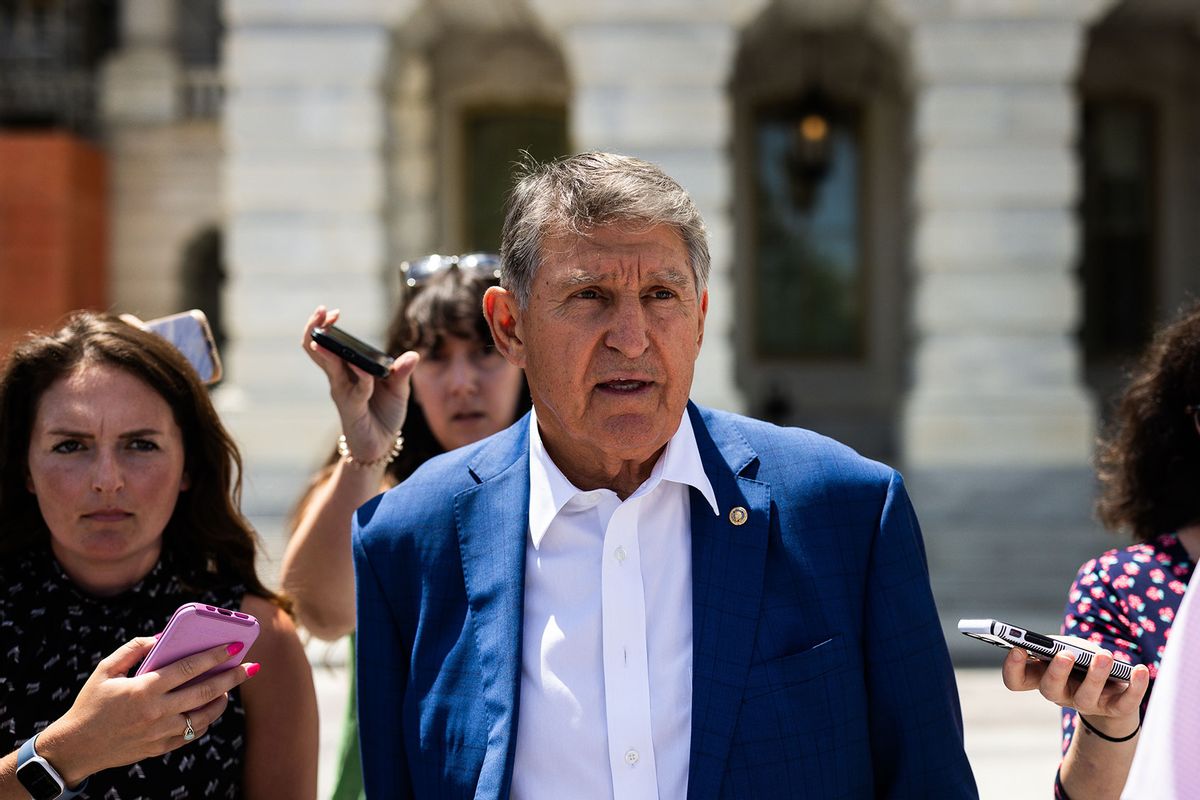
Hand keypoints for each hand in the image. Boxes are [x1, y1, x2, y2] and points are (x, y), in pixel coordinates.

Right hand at [34, 637, 259, 786]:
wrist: (75, 747)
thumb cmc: (91, 703)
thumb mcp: (105, 670)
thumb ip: (133, 649)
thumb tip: (161, 636)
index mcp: (144, 689)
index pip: (189, 668)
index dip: (215, 655)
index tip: (235, 645)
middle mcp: (156, 712)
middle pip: (206, 692)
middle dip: (233, 677)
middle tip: (251, 666)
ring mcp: (160, 733)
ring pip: (204, 716)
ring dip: (222, 700)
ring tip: (230, 688)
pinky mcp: (160, 748)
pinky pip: (192, 734)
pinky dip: (205, 720)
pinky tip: (209, 709)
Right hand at [302, 306, 418, 462]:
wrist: (382, 444)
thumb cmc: (385, 413)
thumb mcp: (398, 389)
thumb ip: (401, 372)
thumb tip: (413, 355)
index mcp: (349, 369)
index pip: (329, 344)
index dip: (327, 326)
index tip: (332, 312)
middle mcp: (340, 378)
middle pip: (318, 350)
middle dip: (316, 329)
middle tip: (322, 312)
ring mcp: (343, 392)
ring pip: (328, 365)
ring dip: (328, 348)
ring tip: (327, 331)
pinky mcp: (351, 408)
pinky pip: (356, 389)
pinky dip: (362, 377)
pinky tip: (366, 371)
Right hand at [1001, 638, 1149, 734]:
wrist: (1113, 690)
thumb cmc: (1082, 661)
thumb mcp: (1068, 648)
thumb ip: (1060, 647)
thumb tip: (1062, 649)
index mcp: (1041, 676)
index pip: (1016, 681)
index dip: (1013, 668)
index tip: (1017, 649)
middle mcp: (1060, 693)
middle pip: (1050, 689)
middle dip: (1057, 672)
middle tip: (1065, 655)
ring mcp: (1087, 703)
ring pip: (1086, 697)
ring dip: (1095, 676)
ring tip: (1104, 656)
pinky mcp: (1115, 709)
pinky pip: (1125, 702)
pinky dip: (1135, 686)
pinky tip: (1139, 669)